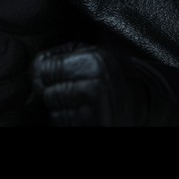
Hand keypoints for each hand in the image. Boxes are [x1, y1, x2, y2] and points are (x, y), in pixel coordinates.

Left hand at [29, 43, 150, 126]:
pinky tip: (84, 114)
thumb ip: (61, 54)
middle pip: (46, 91)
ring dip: (61, 108)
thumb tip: (34, 66)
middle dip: (53, 91)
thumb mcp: (93, 53)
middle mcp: (95, 85)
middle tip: (72, 90)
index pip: (44, 67)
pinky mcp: (94, 126)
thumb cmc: (110, 75)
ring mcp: (95, 110)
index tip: (54, 75)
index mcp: (94, 61)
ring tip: (81, 102)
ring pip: (53, 109)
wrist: (144, 103)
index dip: (43, 72)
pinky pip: (62, 124)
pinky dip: (68, 120)